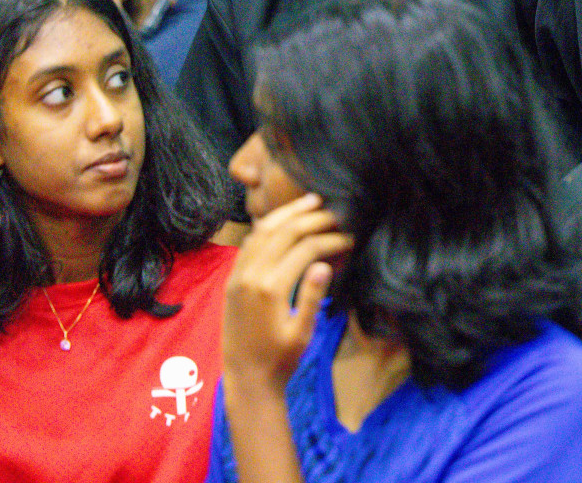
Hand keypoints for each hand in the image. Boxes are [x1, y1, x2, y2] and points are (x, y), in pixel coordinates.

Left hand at [222, 193, 352, 390]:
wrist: (246, 380)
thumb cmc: (280, 360)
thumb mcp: (302, 333)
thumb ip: (312, 297)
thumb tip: (324, 264)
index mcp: (271, 289)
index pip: (306, 249)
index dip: (331, 239)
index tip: (350, 238)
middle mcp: (250, 276)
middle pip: (284, 232)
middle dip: (313, 219)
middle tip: (336, 213)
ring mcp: (237, 275)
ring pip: (262, 231)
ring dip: (287, 214)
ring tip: (311, 202)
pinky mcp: (232, 280)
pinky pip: (249, 243)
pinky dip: (266, 227)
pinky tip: (283, 222)